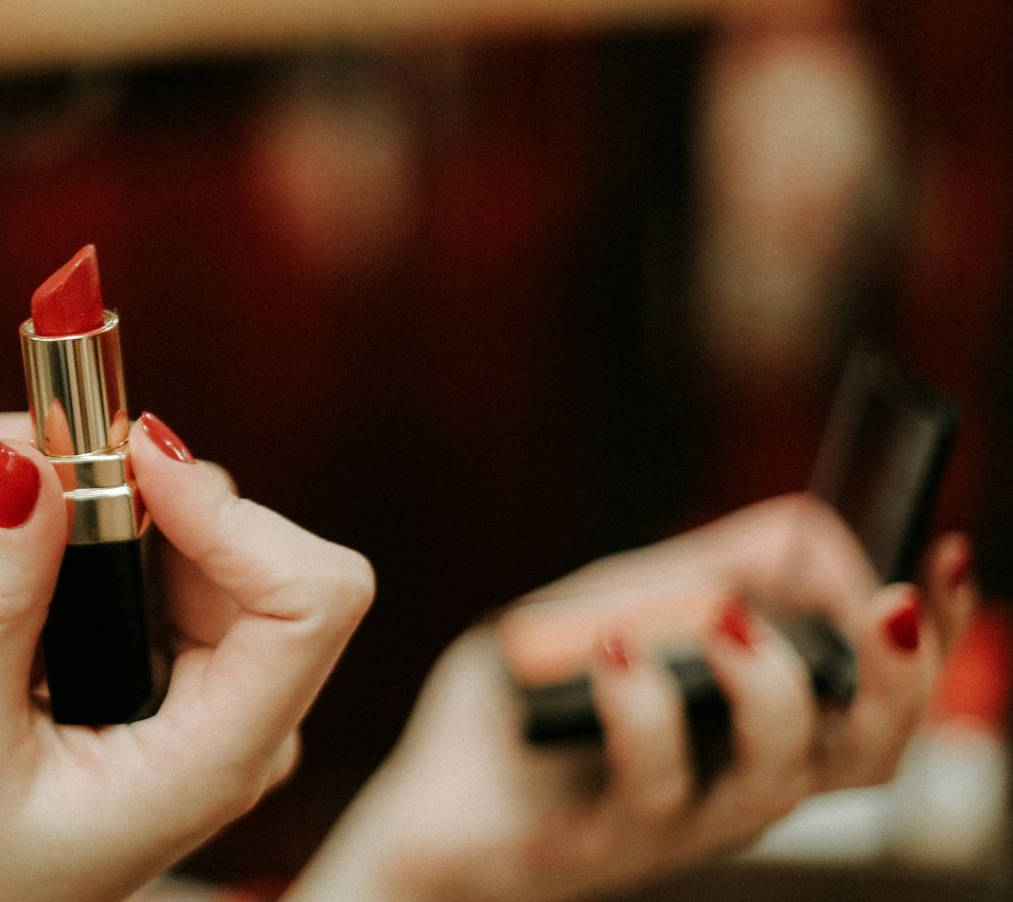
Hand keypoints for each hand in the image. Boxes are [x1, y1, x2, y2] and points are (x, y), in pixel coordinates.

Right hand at [0, 414, 374, 901]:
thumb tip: (19, 462)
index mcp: (220, 756)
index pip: (308, 598)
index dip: (227, 510)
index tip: (118, 455)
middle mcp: (237, 712)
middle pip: (240, 537)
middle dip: (113, 471)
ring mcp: (204, 684)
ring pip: (181, 527)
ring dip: (70, 483)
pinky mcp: (161, 659)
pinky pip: (139, 551)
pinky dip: (58, 519)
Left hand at [288, 494, 974, 901]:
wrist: (427, 806)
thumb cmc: (532, 707)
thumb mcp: (614, 610)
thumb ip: (699, 570)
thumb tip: (808, 532)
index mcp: (761, 732)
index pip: (884, 695)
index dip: (934, 633)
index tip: (945, 553)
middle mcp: (741, 783)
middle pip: (870, 754)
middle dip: (899, 678)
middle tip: (887, 607)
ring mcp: (679, 820)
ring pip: (778, 779)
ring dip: (769, 686)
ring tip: (724, 617)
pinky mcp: (606, 840)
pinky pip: (651, 784)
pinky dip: (642, 705)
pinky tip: (608, 649)